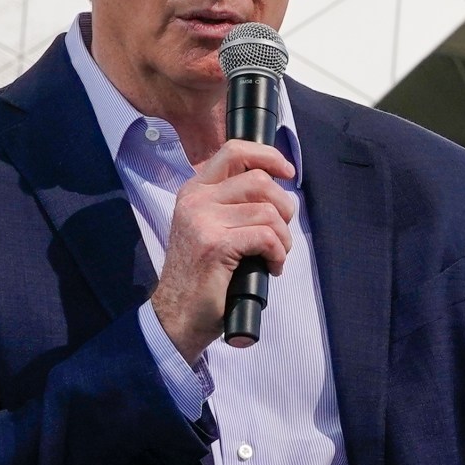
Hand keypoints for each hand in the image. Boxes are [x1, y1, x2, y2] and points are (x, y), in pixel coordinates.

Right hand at [152, 138, 297, 360]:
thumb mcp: (211, 229)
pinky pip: (266, 237)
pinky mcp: (215, 245)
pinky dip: (278, 253)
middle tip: (281, 233)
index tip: (287, 171)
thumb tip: (279, 193)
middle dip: (284, 207)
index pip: (234, 150)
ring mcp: (203, 220)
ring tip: (276, 255)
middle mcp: (196, 200)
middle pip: (259, 180)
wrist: (177, 314)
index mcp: (195, 191)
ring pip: (268, 211)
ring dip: (283, 237)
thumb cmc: (202, 276)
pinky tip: (272, 267)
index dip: (267, 156)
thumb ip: (233, 205)